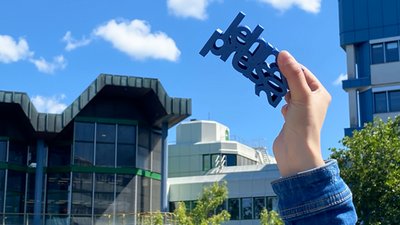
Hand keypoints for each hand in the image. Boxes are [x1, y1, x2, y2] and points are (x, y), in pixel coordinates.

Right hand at [273, 51, 330, 176]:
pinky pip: (284, 104)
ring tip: (270, 84)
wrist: (296, 153)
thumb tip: (283, 54)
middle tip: (268, 69)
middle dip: (283, 76)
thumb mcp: (300, 95)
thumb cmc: (304, 125)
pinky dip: (280, 102)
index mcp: (320, 94)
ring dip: (280, 89)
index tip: (275, 59)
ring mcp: (301, 110)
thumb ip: (292, 74)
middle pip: (295, 82)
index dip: (291, 66)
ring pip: (288, 92)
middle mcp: (312, 101)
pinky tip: (279, 105)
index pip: (304, 73)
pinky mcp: (291, 119)